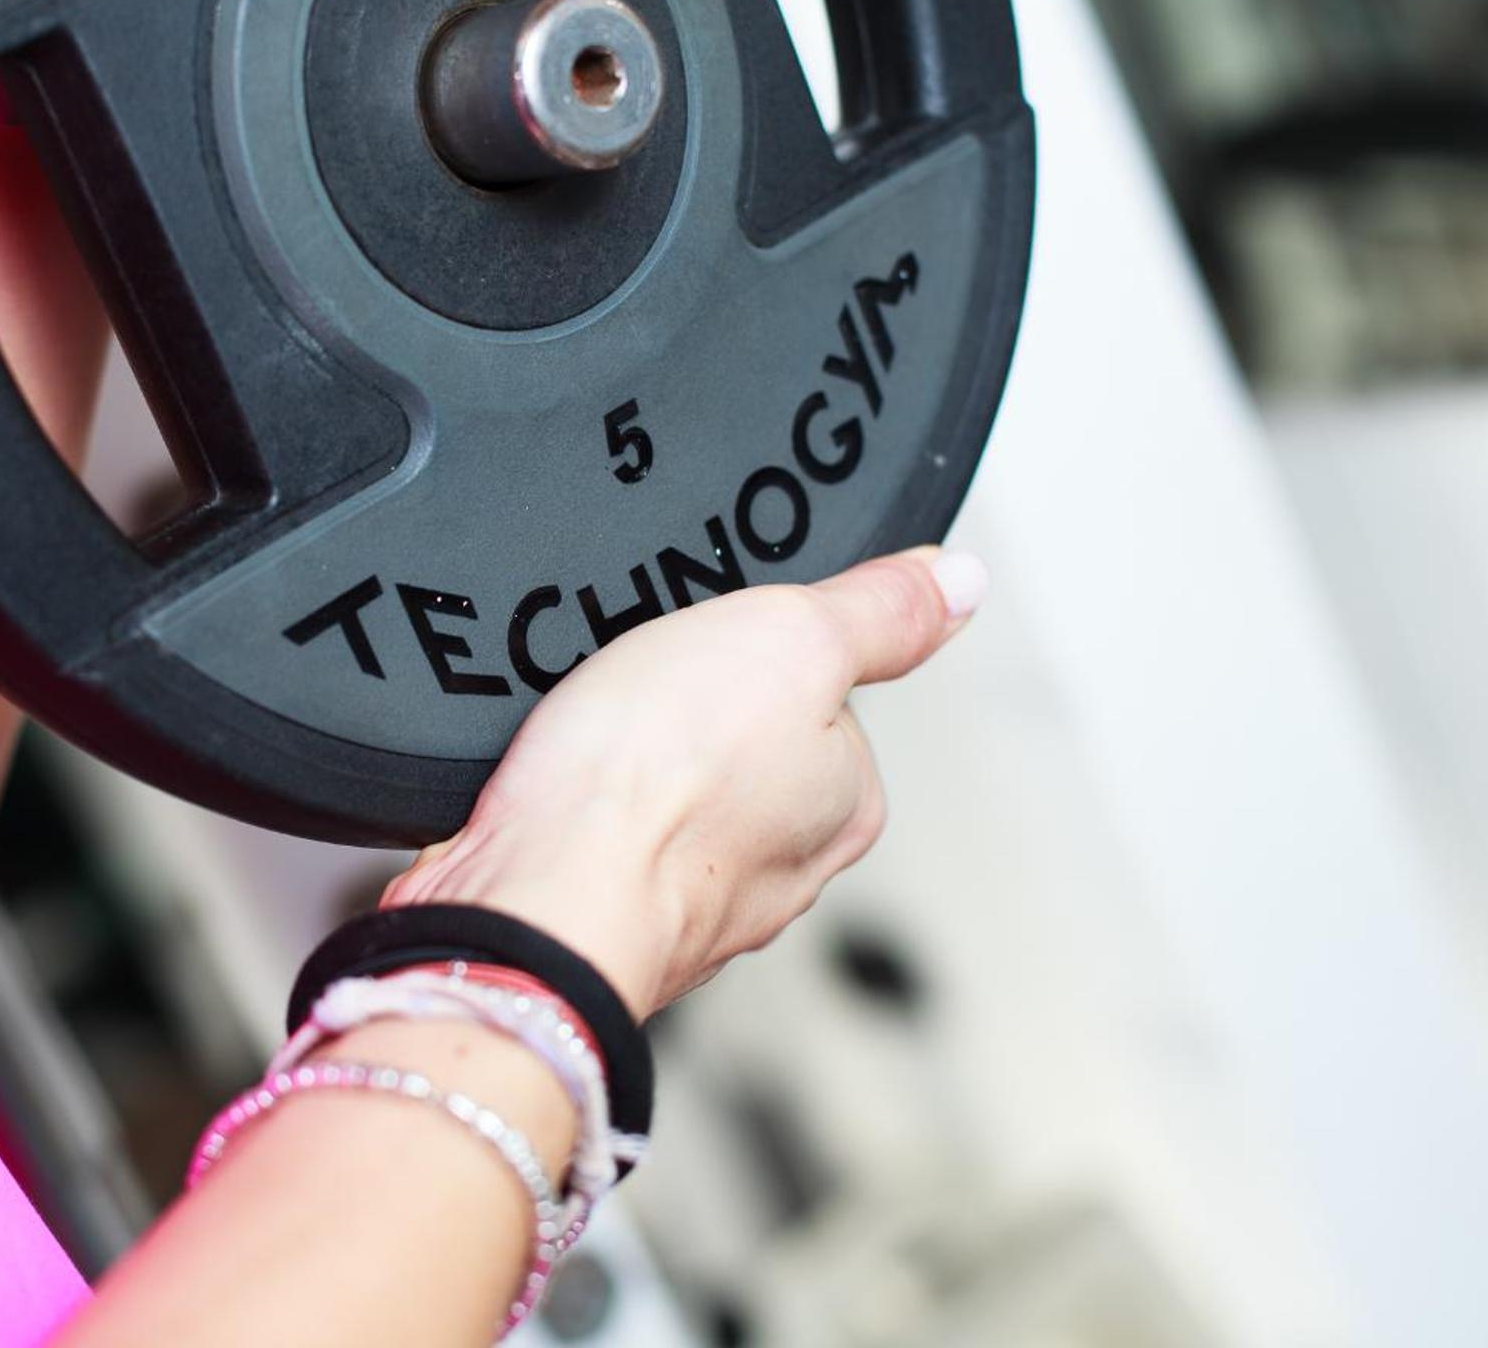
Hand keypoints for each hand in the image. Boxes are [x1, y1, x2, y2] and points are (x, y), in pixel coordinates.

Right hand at [383, 546, 987, 1017]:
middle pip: (740, 741)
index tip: (719, 645)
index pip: (823, 693)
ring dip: (627, 761)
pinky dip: (575, 803)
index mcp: (847, 800)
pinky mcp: (603, 907)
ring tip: (598, 736)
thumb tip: (957, 581)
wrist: (530, 900)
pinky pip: (597, 827)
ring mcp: (690, 896)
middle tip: (649, 688)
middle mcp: (783, 862)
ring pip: (665, 791)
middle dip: (689, 709)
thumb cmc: (656, 791)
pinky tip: (557, 785)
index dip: (760, 650)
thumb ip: (878, 612)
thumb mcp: (792, 640)